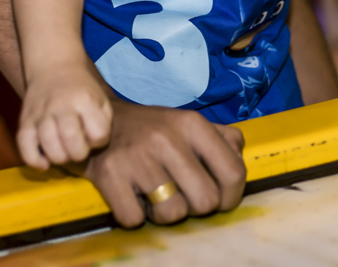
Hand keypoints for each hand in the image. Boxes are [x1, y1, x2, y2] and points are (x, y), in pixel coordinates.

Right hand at [17, 68, 111, 168]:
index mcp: (84, 100)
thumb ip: (103, 123)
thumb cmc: (81, 90)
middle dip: (78, 154)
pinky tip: (44, 163)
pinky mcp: (24, 120)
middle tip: (78, 149)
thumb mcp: (101, 99)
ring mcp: (41, 112)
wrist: (54, 67)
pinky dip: (33, 160)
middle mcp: (61, 104)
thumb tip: (91, 147)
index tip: (93, 134)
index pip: (98, 133)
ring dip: (58, 157)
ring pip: (48, 142)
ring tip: (63, 154)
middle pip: (71, 139)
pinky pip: (24, 144)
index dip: (99, 140)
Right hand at [83, 101, 245, 226]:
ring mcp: (136, 156)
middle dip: (196, 208)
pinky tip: (132, 196)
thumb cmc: (151, 129)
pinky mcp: (109, 173)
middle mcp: (166, 138)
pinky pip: (134, 219)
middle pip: (205, 201)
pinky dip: (134, 215)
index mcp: (192, 124)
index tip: (220, 200)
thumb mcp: (188, 122)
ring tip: (156, 196)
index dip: (231, 196)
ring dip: (164, 213)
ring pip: (171, 214)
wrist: (98, 119)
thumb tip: (239, 157)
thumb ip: (222, 138)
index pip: (233, 172)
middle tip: (183, 197)